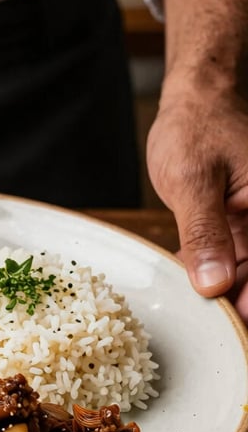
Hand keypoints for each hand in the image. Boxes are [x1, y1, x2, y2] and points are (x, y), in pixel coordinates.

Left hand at [147, 85, 247, 320]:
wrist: (193, 103)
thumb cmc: (196, 131)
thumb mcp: (193, 183)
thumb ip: (204, 234)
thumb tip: (213, 284)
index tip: (237, 323)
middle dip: (237, 299)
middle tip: (212, 328)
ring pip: (244, 268)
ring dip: (222, 289)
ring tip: (196, 311)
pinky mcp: (236, 222)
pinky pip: (227, 256)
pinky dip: (209, 270)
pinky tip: (188, 283)